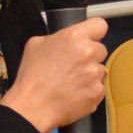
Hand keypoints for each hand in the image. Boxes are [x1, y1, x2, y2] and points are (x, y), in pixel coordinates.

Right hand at [0, 16, 107, 132]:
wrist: (32, 107)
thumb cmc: (31, 77)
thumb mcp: (36, 45)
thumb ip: (56, 37)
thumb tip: (65, 39)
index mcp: (74, 37)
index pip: (100, 25)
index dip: (94, 32)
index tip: (90, 39)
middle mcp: (88, 52)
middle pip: (101, 49)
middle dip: (90, 56)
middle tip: (73, 66)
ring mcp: (94, 73)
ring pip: (100, 69)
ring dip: (90, 74)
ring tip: (71, 82)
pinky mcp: (97, 92)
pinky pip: (99, 87)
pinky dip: (89, 90)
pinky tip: (74, 93)